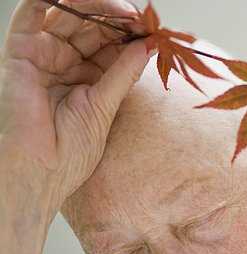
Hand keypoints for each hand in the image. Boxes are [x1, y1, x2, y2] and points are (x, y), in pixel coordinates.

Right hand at [0, 0, 152, 212]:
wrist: (38, 172)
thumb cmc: (70, 152)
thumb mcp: (106, 107)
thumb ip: (124, 72)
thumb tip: (150, 45)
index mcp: (90, 78)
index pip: (112, 44)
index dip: (132, 34)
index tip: (154, 30)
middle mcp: (67, 64)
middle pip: (93, 26)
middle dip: (118, 18)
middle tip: (141, 19)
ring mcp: (44, 56)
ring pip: (68, 14)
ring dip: (96, 6)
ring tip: (124, 13)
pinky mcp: (21, 51)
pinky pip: (32, 12)